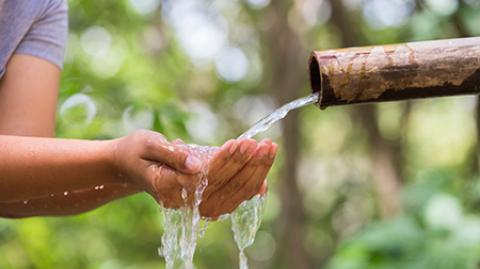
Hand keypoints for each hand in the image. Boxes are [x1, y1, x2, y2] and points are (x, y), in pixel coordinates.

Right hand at [111, 130, 276, 217]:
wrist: (130, 167)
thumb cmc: (137, 151)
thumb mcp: (148, 144)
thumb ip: (172, 154)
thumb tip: (197, 163)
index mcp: (169, 187)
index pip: (207, 175)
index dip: (228, 160)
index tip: (245, 143)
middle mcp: (185, 203)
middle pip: (226, 186)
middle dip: (249, 164)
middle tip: (266, 144)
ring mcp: (196, 206)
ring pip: (234, 194)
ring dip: (255, 173)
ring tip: (270, 149)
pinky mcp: (204, 202)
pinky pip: (233, 199)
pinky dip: (250, 187)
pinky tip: (264, 174)